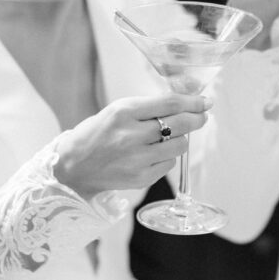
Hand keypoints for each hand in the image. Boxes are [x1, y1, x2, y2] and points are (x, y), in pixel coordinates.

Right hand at [53, 94, 210, 200]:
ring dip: (182, 138)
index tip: (205, 101)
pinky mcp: (141, 178)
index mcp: (124, 112)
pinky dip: (168, 156)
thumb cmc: (97, 134)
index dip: (193, 102)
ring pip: (179, 145)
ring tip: (171, 136)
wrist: (73, 167)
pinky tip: (155, 153)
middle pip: (180, 124)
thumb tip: (185, 104)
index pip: (169, 104)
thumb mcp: (117, 111)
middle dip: (197, 118)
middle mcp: (131, 136)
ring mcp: (137, 159)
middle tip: (202, 116)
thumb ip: (148, 107)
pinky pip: (169, 164)